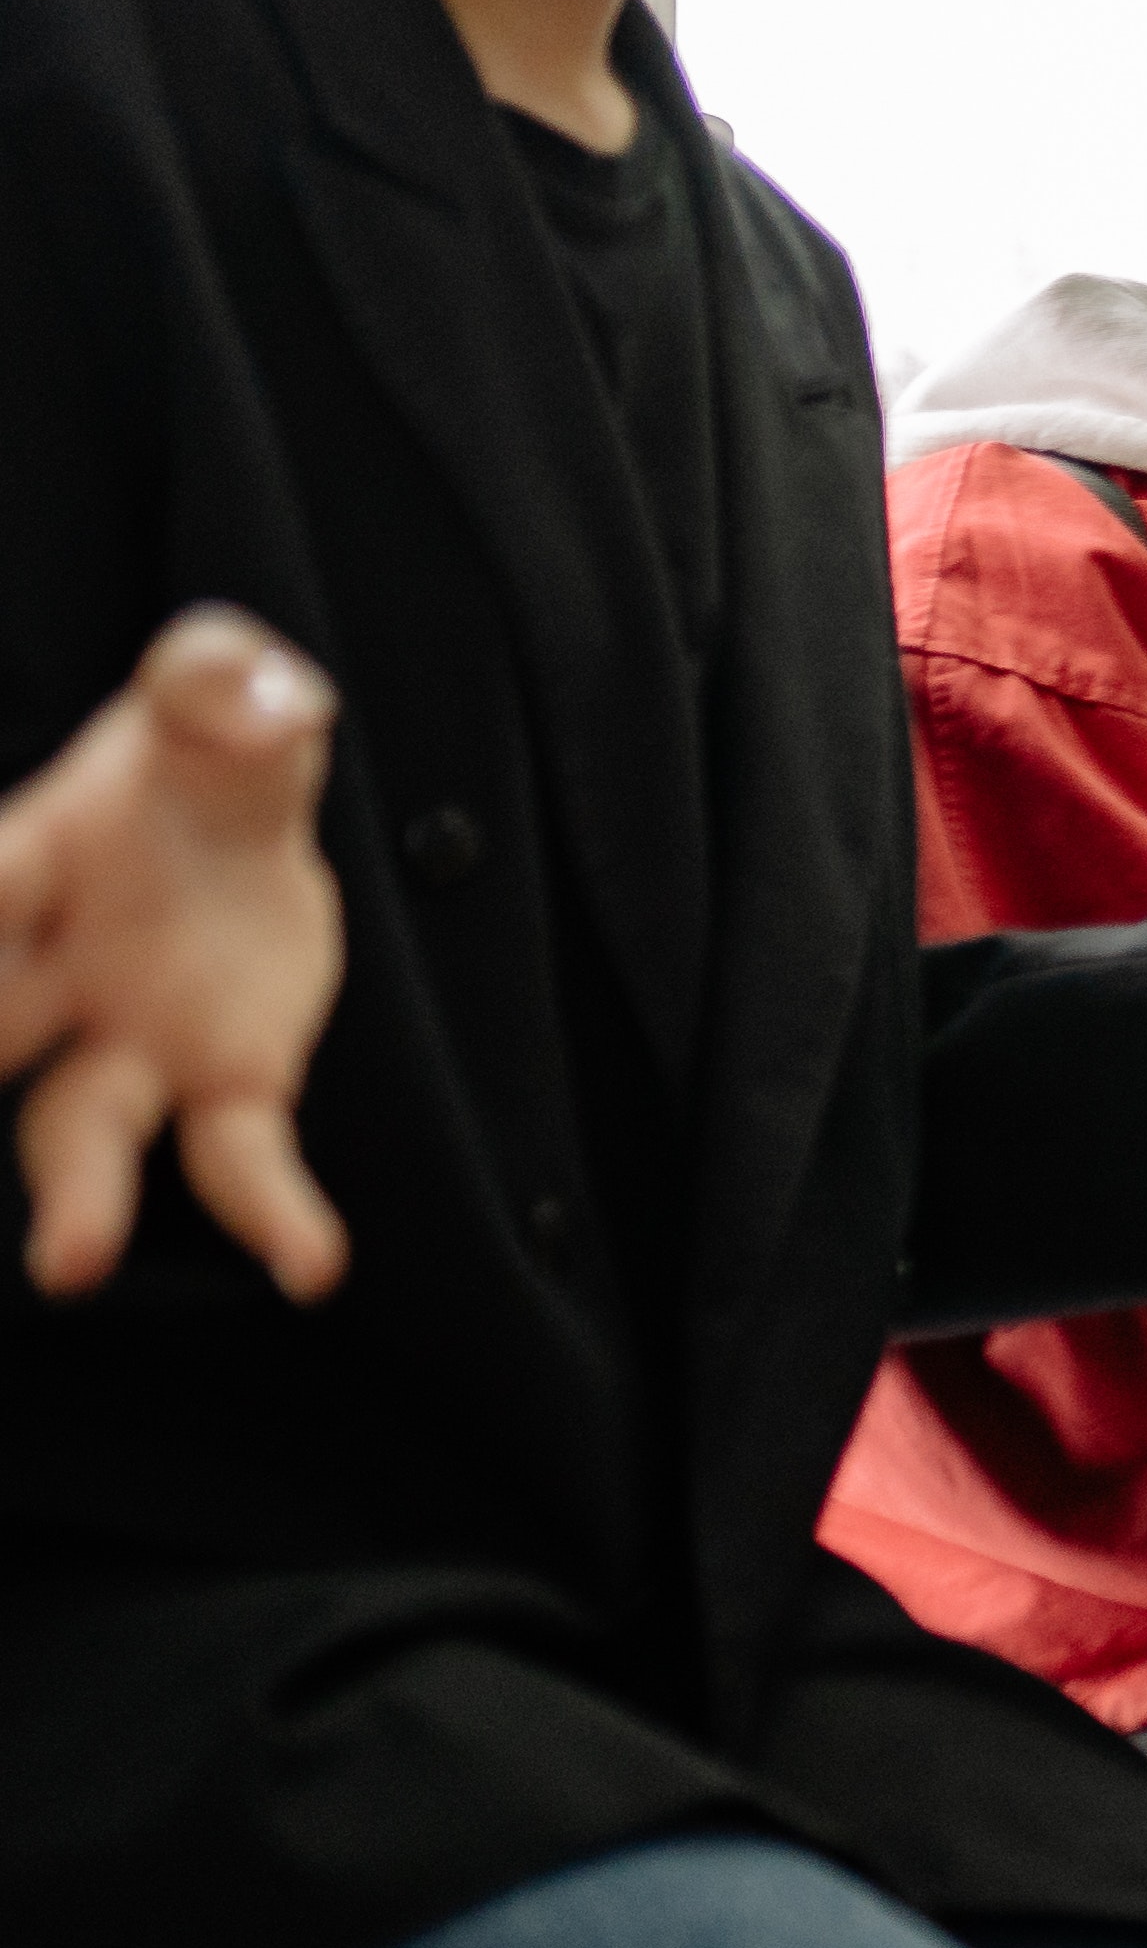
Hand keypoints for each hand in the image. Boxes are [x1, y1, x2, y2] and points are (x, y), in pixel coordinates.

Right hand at [2, 609, 348, 1300]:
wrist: (244, 798)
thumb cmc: (203, 742)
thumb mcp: (221, 687)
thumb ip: (222, 681)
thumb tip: (255, 692)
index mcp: (35, 857)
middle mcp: (57, 966)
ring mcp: (131, 1037)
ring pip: (78, 1127)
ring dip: (77, 1195)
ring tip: (71, 1262)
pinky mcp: (227, 1080)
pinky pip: (237, 1156)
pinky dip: (270, 1211)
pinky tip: (311, 1266)